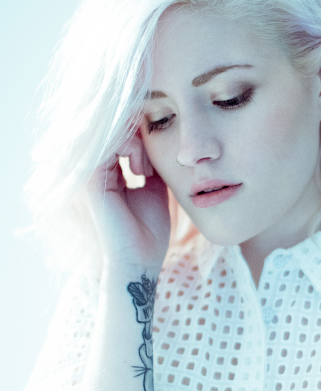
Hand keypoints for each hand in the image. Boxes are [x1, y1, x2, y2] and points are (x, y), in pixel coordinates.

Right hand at [87, 131, 170, 272]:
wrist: (141, 259)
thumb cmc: (149, 231)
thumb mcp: (156, 189)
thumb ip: (154, 165)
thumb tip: (159, 141)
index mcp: (110, 174)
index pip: (120, 137)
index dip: (140, 135)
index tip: (157, 155)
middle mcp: (97, 172)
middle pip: (114, 131)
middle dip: (138, 135)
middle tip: (152, 162)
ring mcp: (92, 175)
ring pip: (112, 134)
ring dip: (136, 143)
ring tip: (146, 168)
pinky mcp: (92, 180)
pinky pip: (108, 145)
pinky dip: (130, 148)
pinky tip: (141, 170)